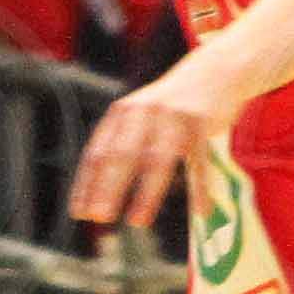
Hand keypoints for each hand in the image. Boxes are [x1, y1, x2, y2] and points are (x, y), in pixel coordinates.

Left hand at [70, 65, 236, 226]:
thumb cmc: (172, 105)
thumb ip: (124, 144)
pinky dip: (200, 188)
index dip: (87, 184)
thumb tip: (103, 192)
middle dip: (108, 188)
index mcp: (122, 113)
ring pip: (158, 160)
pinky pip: (200, 161)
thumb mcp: (141, 115)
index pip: (97, 153)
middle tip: (99, 217)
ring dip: (146, 193)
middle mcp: (143, 112)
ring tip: (137, 221)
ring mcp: (173, 116)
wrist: (214, 71)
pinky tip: (200, 211)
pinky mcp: (201, 122)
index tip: (80, 213)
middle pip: (122, 155)